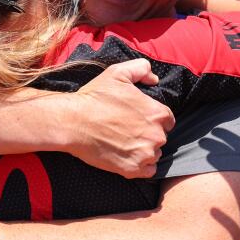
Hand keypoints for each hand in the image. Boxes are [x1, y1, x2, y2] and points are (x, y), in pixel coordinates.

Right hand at [69, 59, 174, 178]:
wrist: (72, 122)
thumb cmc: (94, 97)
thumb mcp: (118, 72)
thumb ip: (141, 69)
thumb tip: (154, 80)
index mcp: (157, 113)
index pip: (167, 120)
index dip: (153, 119)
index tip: (139, 119)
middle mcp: (156, 135)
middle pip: (160, 137)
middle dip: (148, 134)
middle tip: (129, 130)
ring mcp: (145, 154)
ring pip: (154, 154)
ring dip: (144, 150)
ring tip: (125, 143)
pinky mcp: (133, 170)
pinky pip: (148, 170)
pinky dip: (141, 166)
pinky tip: (127, 156)